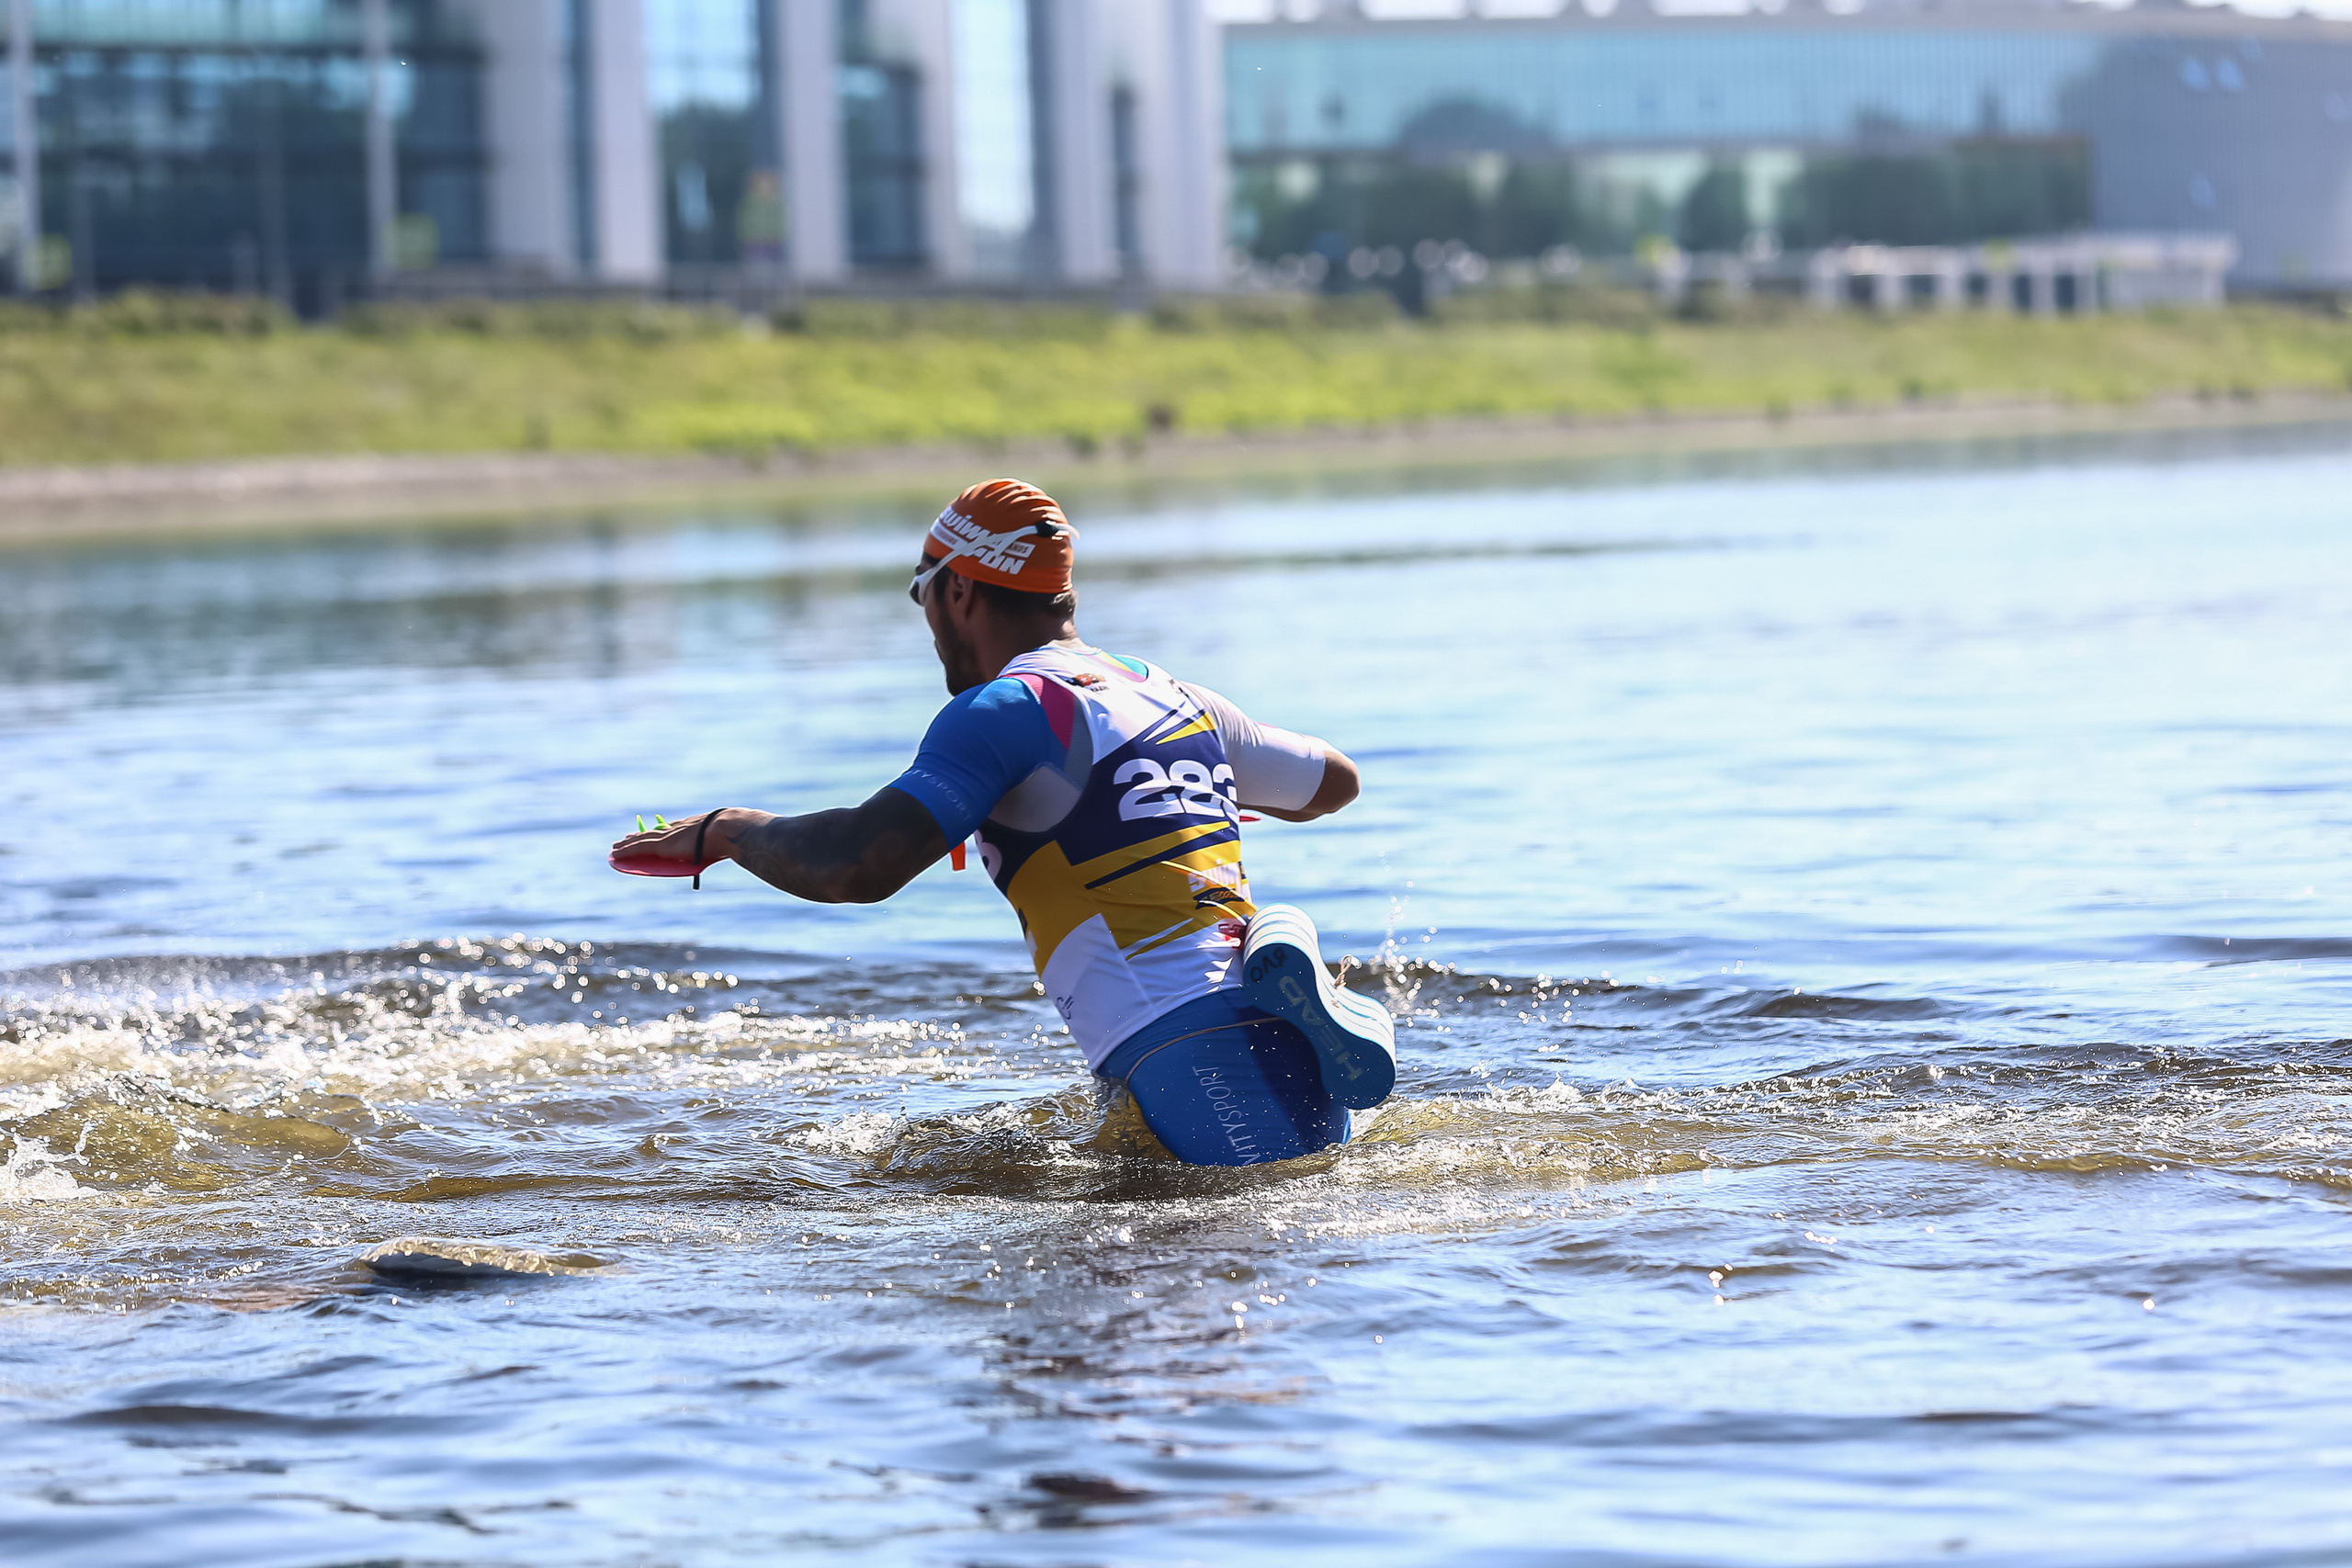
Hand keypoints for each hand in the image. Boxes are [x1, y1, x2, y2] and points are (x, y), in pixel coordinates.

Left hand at [610, 809, 743, 867]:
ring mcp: (670, 836)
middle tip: (628, 837)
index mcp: (693, 826)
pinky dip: (626, 851)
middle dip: (640, 836)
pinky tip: (615, 853)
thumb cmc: (732, 834)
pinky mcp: (662, 845)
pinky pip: (638, 848)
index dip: (661, 830)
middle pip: (654, 832)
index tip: (655, 831)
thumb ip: (728, 843)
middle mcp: (678, 829)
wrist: (727, 829)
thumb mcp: (728, 839)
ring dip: (627, 844)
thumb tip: (745, 847)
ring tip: (616, 846)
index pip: (672, 828)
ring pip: (642, 840)